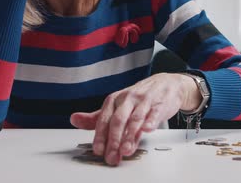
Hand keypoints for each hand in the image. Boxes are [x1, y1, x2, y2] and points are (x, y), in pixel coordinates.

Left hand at [70, 73, 201, 165]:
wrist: (165, 84)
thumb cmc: (139, 97)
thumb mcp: (116, 105)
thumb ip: (96, 117)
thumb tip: (74, 120)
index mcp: (114, 100)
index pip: (104, 120)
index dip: (100, 136)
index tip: (98, 150)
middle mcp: (127, 99)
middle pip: (118, 121)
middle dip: (114, 140)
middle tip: (112, 156)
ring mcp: (143, 101)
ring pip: (134, 119)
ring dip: (129, 136)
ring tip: (125, 150)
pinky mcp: (159, 104)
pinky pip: (153, 113)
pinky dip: (150, 122)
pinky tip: (147, 130)